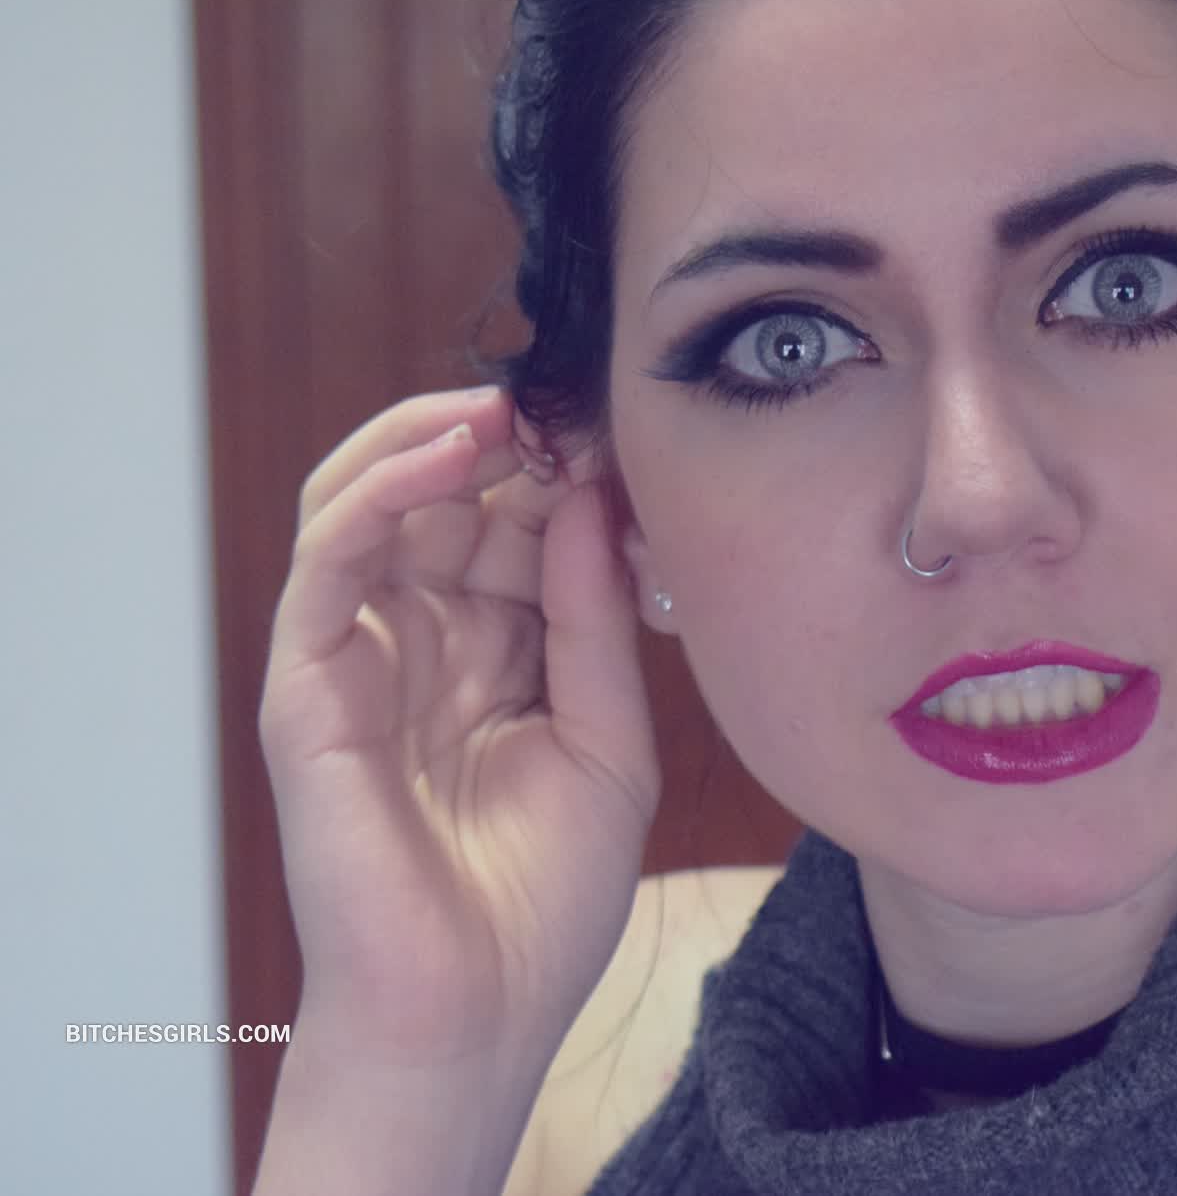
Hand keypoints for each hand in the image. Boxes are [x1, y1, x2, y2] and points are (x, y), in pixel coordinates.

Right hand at [258, 387, 659, 1070]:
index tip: (624, 439)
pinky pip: (329, 556)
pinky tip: (450, 454)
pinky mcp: (306, 681)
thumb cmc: (545, 897)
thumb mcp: (611, 741)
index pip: (514, 531)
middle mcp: (423, 644)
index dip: (563, 478)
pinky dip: (380, 488)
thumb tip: (590, 499)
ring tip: (506, 412)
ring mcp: (359, 656)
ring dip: (435, 441)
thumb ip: (594, 621)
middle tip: (574, 413)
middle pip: (448, 502)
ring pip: (372, 503)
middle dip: (509, 448)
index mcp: (494, 658)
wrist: (478, 1010)